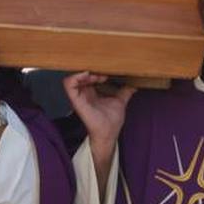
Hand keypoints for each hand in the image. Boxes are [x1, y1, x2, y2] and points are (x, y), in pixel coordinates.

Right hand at [64, 72, 134, 200]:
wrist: (108, 134)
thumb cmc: (111, 121)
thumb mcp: (120, 101)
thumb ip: (125, 92)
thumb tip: (134, 85)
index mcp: (91, 93)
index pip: (87, 75)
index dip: (96, 70)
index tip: (107, 73)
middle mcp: (83, 93)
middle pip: (79, 74)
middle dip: (90, 69)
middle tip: (103, 72)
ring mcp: (79, 97)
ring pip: (73, 77)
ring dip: (84, 73)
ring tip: (96, 75)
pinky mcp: (76, 101)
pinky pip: (69, 84)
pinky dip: (76, 77)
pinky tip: (88, 76)